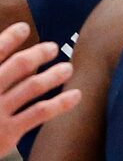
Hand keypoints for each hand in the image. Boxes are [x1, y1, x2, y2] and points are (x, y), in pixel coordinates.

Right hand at [0, 23, 77, 157]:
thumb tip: (13, 57)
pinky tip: (76, 96)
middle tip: (53, 48)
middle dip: (38, 54)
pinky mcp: (8, 133)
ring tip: (68, 68)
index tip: (24, 27)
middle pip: (18, 66)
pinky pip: (39, 112)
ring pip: (33, 87)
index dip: (9, 39)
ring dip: (53, 75)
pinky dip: (60, 103)